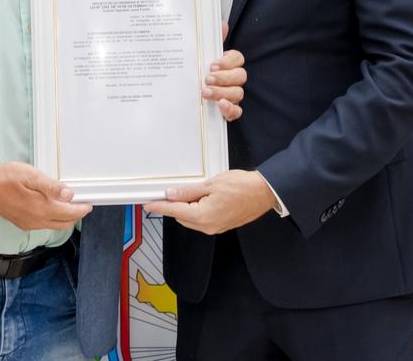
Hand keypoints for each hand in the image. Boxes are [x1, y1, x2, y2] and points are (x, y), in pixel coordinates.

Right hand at [0, 161, 90, 231]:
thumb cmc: (7, 177)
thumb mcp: (31, 176)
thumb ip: (51, 186)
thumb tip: (69, 195)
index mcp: (41, 209)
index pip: (68, 214)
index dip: (80, 210)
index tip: (88, 205)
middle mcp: (36, 220)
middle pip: (63, 223)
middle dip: (74, 216)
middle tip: (82, 206)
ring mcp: (28, 224)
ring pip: (53, 225)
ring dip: (63, 218)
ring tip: (69, 206)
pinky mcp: (22, 223)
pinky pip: (42, 225)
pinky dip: (52, 219)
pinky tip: (51, 209)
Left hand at [143, 170, 275, 234]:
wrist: (264, 193)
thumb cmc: (242, 187)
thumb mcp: (211, 184)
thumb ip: (189, 191)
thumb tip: (171, 194)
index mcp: (203, 216)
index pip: (174, 211)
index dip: (159, 207)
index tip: (148, 204)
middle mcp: (208, 226)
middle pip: (182, 216)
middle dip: (174, 205)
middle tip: (169, 191)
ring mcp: (215, 227)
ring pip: (191, 219)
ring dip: (186, 207)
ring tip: (189, 192)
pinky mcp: (222, 225)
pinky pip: (202, 219)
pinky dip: (197, 210)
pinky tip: (200, 198)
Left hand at [204, 23, 245, 121]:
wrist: (182, 95)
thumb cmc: (195, 72)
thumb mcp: (199, 55)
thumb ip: (210, 40)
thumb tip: (222, 24)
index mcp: (228, 64)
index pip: (238, 58)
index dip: (227, 62)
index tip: (213, 65)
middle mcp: (233, 79)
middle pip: (240, 76)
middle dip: (224, 78)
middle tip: (208, 79)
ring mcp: (232, 95)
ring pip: (238, 93)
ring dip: (222, 92)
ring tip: (205, 92)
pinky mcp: (228, 111)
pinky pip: (237, 112)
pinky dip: (230, 109)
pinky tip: (220, 105)